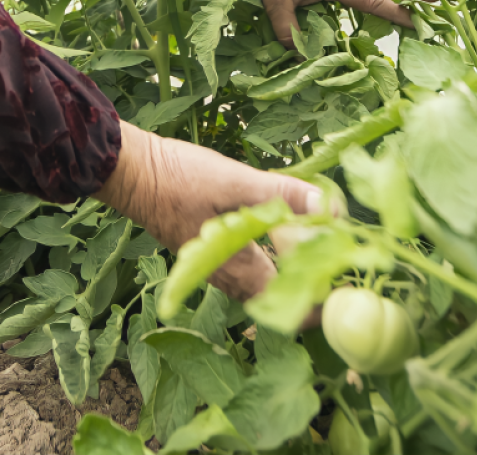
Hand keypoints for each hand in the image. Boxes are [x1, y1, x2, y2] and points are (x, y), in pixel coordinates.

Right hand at [95, 122, 321, 300]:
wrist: (131, 171)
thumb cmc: (179, 178)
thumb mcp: (235, 182)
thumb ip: (283, 196)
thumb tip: (333, 209)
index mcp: (237, 269)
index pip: (288, 305)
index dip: (319, 303)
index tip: (345, 285)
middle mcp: (226, 277)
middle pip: (276, 298)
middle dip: (308, 288)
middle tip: (337, 263)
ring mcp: (214, 265)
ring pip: (262, 282)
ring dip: (289, 272)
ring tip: (317, 249)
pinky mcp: (207, 250)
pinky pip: (248, 266)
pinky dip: (270, 256)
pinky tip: (279, 230)